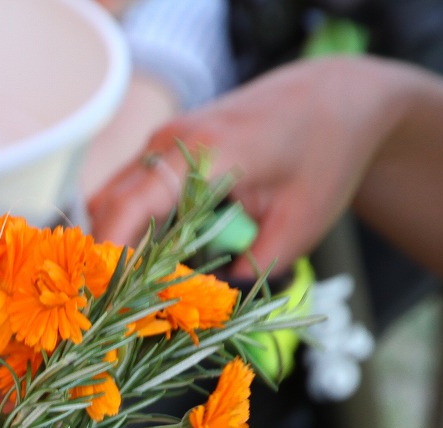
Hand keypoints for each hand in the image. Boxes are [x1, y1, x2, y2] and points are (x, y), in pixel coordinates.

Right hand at [88, 55, 403, 273]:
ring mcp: (163, 141)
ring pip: (113, 201)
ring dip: (119, 246)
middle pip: (108, 206)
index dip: (112, 257)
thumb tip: (211, 304)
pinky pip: (132, 194)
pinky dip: (134, 230)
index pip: (131, 206)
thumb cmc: (324, 156)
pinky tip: (157, 263)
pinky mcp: (166, 151)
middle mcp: (170, 140)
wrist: (334, 99)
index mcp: (204, 152)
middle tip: (121, 312)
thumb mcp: (301, 225)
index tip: (109, 302)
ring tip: (139, 293)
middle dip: (108, 261)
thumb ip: (254, 267)